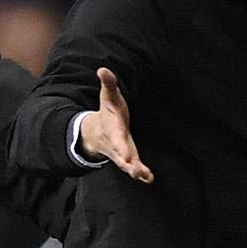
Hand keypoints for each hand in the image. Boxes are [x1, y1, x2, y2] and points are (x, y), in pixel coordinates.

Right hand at [78, 66, 150, 182]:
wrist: (97, 132)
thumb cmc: (108, 113)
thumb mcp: (108, 97)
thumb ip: (108, 84)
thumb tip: (103, 69)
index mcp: (112, 129)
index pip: (116, 137)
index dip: (120, 145)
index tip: (125, 155)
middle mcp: (116, 144)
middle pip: (120, 155)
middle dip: (126, 162)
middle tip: (133, 170)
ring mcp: (122, 153)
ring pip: (127, 164)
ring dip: (135, 171)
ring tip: (144, 176)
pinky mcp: (129, 157)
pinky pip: (134, 167)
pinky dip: (141, 174)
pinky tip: (149, 178)